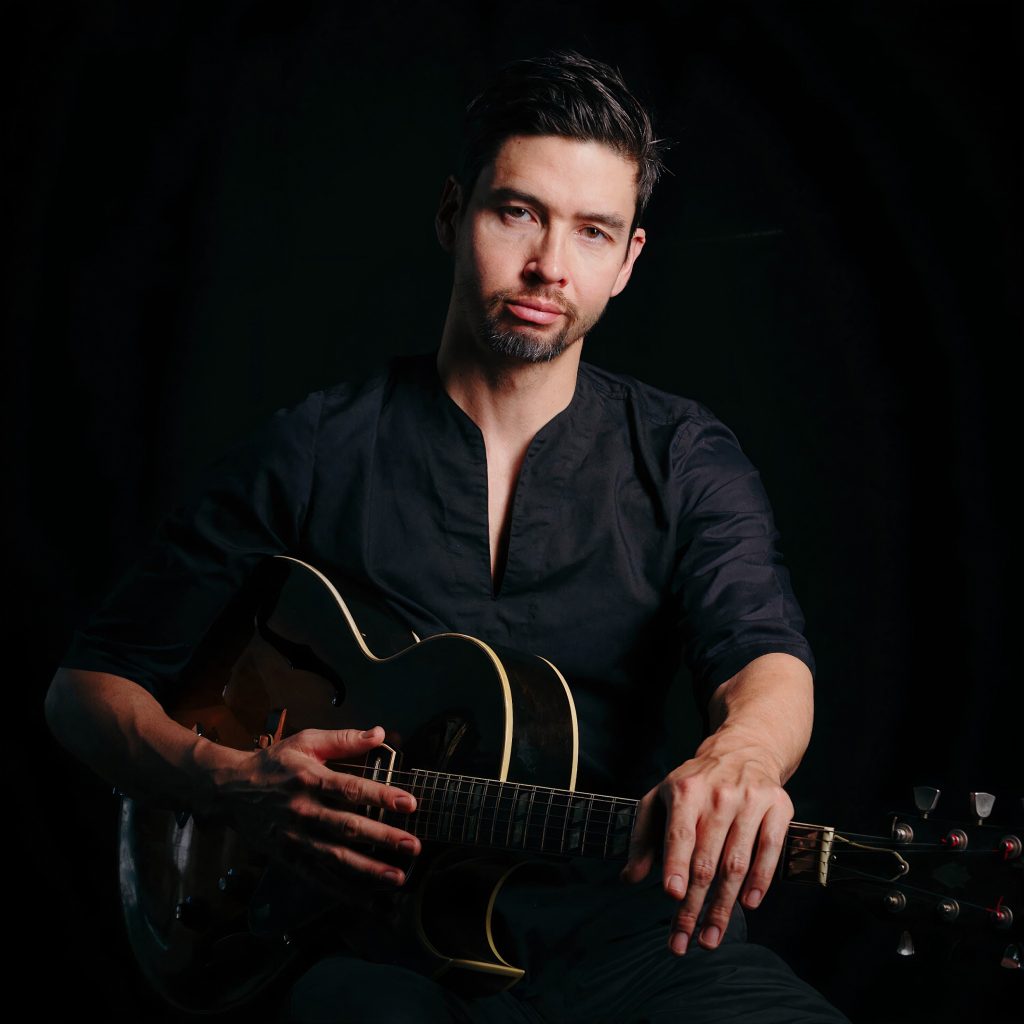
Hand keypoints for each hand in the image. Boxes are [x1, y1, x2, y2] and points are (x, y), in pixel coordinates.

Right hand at [208, 725, 421, 893]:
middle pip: (348, 827)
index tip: (410, 803)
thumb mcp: (305, 742)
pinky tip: (369, 900)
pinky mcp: (288, 858)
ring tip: (397, 877)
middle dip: (383, 838)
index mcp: (310, 779)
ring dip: (369, 870)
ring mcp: (295, 838)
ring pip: (335, 858)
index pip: (351, 789)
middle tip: (413, 846)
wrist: (230, 790)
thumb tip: (380, 733)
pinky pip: (318, 878)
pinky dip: (344, 891)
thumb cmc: (273, 764)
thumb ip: (344, 740)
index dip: (381, 796)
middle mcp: (303, 811)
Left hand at [621, 736, 792, 954]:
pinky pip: (769, 850)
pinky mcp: (778, 807)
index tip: (672, 896)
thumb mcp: (660, 799)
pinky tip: (749, 904)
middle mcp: (718, 795)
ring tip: (711, 937)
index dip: (675, 865)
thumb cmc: (694, 783)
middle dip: (694, 905)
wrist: (743, 750)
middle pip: (706, 859)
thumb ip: (643, 838)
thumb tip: (629, 879)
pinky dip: (760, 880)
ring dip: (724, 906)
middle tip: (684, 941)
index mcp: (684, 791)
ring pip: (736, 862)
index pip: (680, 834)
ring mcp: (750, 801)